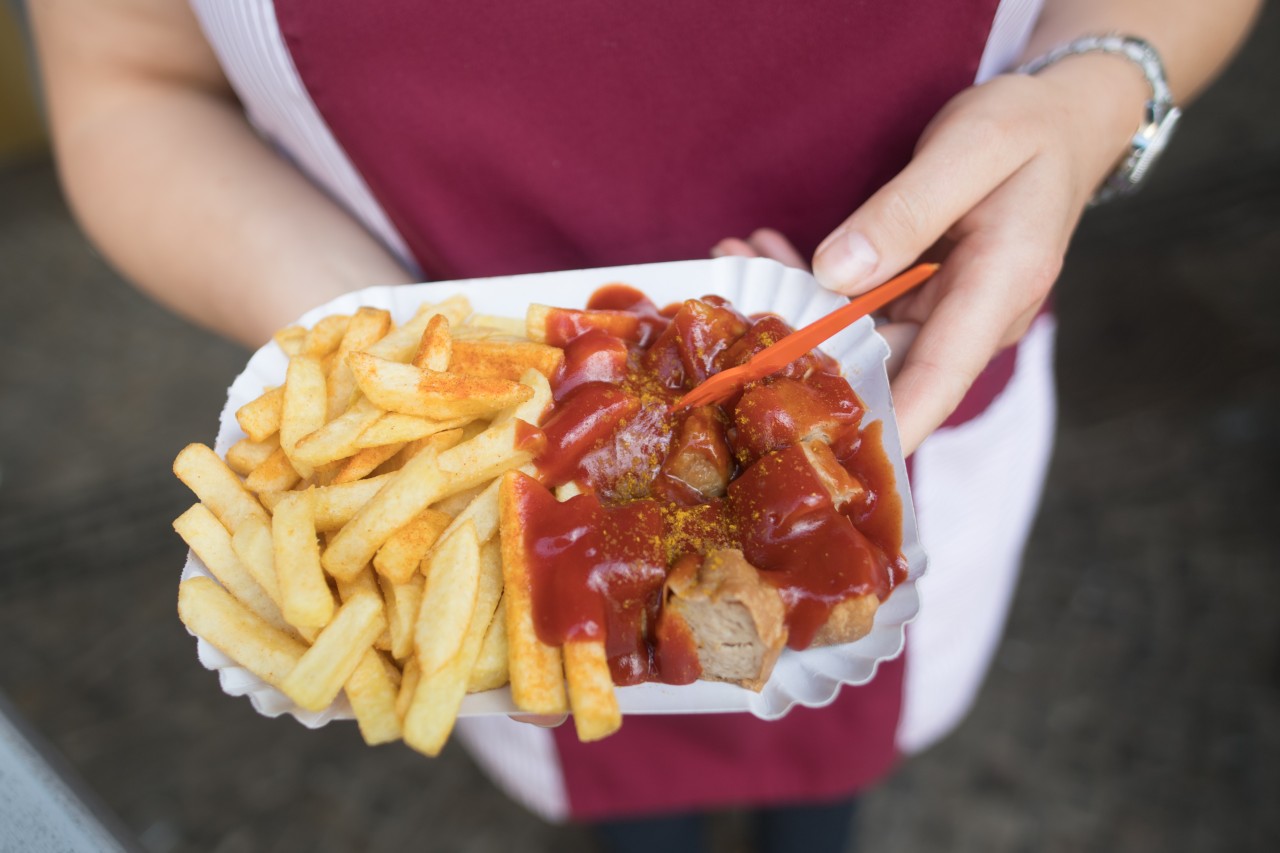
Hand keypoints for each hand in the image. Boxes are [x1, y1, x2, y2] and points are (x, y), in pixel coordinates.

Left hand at [716, 58, 1146, 454]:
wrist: (1062, 121)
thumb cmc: (1027, 127)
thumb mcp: (972, 146)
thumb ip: (905, 211)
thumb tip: (836, 271)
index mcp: (999, 288)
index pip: (939, 378)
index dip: (886, 422)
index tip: (834, 455)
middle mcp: (972, 317)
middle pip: (883, 364)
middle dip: (803, 351)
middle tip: (731, 316)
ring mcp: (946, 313)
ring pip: (860, 337)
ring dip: (796, 308)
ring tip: (734, 262)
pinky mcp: (922, 299)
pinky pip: (859, 308)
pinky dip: (812, 285)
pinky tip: (765, 251)